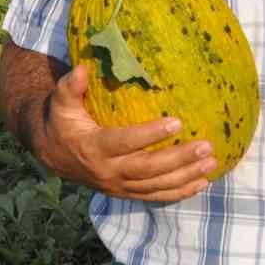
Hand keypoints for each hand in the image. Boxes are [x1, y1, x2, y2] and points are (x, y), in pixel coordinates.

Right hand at [32, 65, 216, 201]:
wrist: (52, 154)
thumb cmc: (62, 121)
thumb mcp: (61, 103)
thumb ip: (70, 86)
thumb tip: (83, 68)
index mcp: (94, 147)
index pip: (125, 142)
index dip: (150, 135)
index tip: (177, 121)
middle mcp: (108, 171)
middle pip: (148, 169)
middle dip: (179, 159)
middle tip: (206, 146)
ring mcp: (119, 185)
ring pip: (156, 185)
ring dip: (185, 176)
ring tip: (211, 162)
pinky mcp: (126, 192)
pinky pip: (155, 196)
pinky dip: (179, 192)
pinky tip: (202, 183)